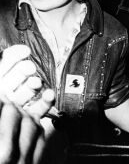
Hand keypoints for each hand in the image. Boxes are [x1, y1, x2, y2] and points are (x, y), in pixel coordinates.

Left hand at [0, 45, 54, 163]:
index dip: (12, 56)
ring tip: (37, 84)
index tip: (24, 50)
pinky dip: (47, 100)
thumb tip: (0, 58)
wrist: (1, 154)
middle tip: (30, 68)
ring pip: (29, 90)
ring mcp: (15, 109)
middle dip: (25, 69)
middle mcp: (4, 98)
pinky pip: (39, 107)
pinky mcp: (28, 121)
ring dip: (36, 84)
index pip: (2, 67)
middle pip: (15, 76)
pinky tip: (49, 95)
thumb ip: (0, 79)